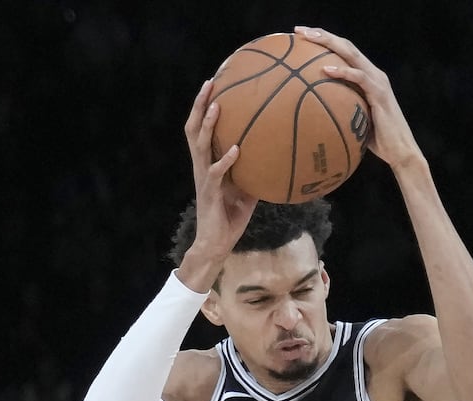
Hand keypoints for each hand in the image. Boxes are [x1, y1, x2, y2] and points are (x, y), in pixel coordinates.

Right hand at [182, 78, 256, 270]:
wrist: (215, 244)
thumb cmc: (230, 218)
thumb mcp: (247, 190)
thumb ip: (255, 172)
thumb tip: (277, 158)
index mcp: (208, 164)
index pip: (201, 130)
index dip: (204, 107)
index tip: (214, 84)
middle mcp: (202, 167)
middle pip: (194, 129)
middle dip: (200, 105)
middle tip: (210, 83)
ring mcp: (204, 179)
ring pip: (200, 146)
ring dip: (208, 125)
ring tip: (218, 106)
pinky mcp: (210, 193)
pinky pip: (216, 173)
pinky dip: (225, 160)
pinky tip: (236, 150)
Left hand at [296, 26, 423, 168]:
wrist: (399, 151)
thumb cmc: (375, 140)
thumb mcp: (353, 121)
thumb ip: (339, 111)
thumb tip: (312, 116)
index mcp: (367, 77)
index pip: (344, 52)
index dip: (325, 41)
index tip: (301, 37)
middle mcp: (373, 74)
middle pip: (346, 46)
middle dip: (322, 35)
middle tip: (300, 31)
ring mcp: (377, 81)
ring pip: (351, 54)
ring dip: (329, 43)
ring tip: (309, 38)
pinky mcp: (379, 93)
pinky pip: (359, 77)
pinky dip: (342, 71)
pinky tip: (326, 69)